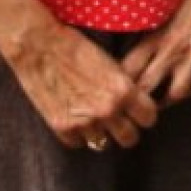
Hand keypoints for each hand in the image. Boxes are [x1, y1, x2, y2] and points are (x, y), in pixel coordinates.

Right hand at [5, 20, 157, 149]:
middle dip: (127, 129)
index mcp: (123, 90)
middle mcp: (107, 110)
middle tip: (120, 119)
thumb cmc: (76, 46)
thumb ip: (123, 85)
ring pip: (104, 144)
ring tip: (97, 118)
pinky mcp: (62, 128)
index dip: (144, 113)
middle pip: (130, 139)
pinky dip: (79, 134)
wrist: (41, 46)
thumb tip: (132, 99)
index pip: (149, 117)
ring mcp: (84, 122)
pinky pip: (79, 143)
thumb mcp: (110, 62)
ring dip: (102, 133)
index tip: (139, 110)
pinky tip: (77, 118)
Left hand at [120, 0, 190, 105]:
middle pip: (148, 88)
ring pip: (176, 93)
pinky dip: (190, 90)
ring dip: (165, 101)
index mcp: (156, 35)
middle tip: (133, 105)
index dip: (121, 83)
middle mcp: (174, 48)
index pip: (130, 70)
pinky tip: (182, 89)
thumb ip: (147, 33)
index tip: (116, 88)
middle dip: (138, 101)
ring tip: (157, 103)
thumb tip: (128, 51)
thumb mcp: (160, 9)